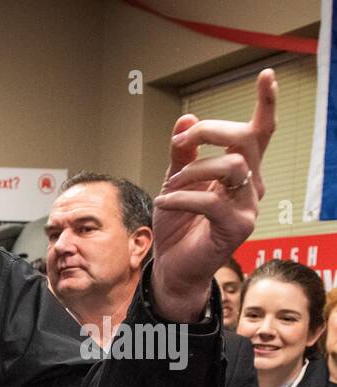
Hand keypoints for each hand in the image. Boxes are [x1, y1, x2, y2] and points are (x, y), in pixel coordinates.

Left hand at [151, 69, 275, 320]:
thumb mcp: (174, 182)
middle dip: (210, 132)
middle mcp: (251, 185)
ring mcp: (248, 207)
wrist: (172, 268)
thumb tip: (186, 118)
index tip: (266, 74)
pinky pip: (212, 201)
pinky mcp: (238, 228)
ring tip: (170, 185)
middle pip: (246, 140)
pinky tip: (165, 202)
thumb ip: (182, 153)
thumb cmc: (177, 225)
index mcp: (240, 170)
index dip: (266, 103)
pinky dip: (182, 197)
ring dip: (193, 170)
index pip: (259, 132)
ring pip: (231, 167)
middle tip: (180, 144)